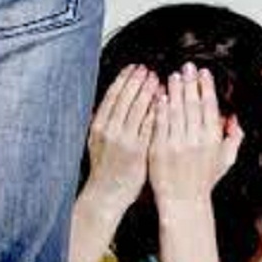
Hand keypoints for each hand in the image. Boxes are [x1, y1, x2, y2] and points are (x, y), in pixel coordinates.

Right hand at [85, 64, 157, 207]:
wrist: (107, 194)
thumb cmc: (105, 168)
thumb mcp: (96, 141)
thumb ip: (102, 120)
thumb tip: (106, 101)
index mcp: (99, 125)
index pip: (113, 95)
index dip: (124, 78)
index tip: (134, 67)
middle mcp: (110, 130)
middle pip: (126, 97)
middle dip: (138, 80)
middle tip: (149, 68)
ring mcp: (125, 140)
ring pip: (138, 109)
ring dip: (149, 91)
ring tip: (158, 79)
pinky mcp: (139, 150)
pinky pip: (150, 126)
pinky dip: (157, 111)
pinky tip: (165, 102)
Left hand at [148, 62, 243, 205]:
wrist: (183, 202)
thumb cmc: (204, 181)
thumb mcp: (225, 161)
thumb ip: (234, 138)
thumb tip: (235, 117)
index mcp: (213, 140)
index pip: (210, 107)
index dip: (206, 87)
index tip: (203, 73)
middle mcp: (196, 141)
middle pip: (192, 104)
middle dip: (190, 83)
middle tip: (186, 66)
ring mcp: (177, 144)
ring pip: (176, 110)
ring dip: (174, 90)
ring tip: (172, 76)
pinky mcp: (159, 149)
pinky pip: (160, 123)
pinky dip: (160, 108)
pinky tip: (160, 95)